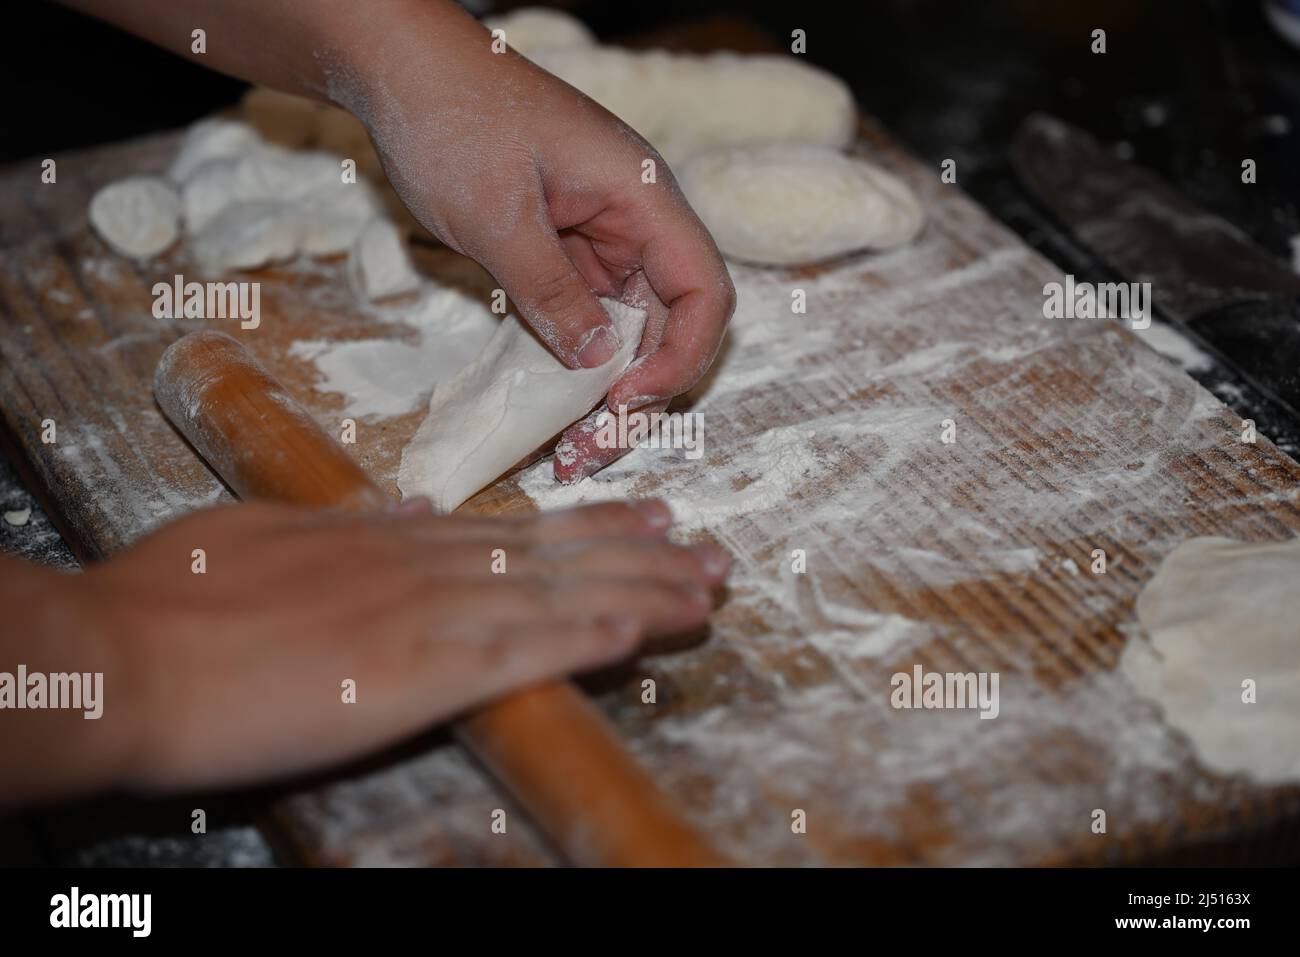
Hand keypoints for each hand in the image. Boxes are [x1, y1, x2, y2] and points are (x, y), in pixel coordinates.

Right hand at [6, 498, 727, 801]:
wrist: (122, 657)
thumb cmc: (172, 602)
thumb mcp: (261, 536)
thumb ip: (341, 525)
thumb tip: (408, 510)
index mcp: (385, 542)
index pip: (512, 529)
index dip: (587, 524)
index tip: (642, 517)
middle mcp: (421, 567)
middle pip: (554, 555)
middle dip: (639, 553)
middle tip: (707, 550)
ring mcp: (423, 615)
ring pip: (556, 596)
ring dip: (639, 593)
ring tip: (703, 588)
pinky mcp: (415, 674)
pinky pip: (520, 653)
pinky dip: (584, 639)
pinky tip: (636, 632)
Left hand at [344, 4, 734, 479]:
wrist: (403, 72)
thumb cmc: (454, 120)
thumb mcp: (498, 217)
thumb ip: (551, 292)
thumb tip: (597, 366)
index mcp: (642, 197)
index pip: (703, 289)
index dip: (682, 355)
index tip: (627, 401)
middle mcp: (635, 222)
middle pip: (670, 323)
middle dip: (641, 394)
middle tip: (592, 453)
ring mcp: (601, 240)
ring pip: (629, 332)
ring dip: (606, 393)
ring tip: (572, 451)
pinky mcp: (566, 255)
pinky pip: (588, 320)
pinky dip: (574, 367)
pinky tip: (551, 412)